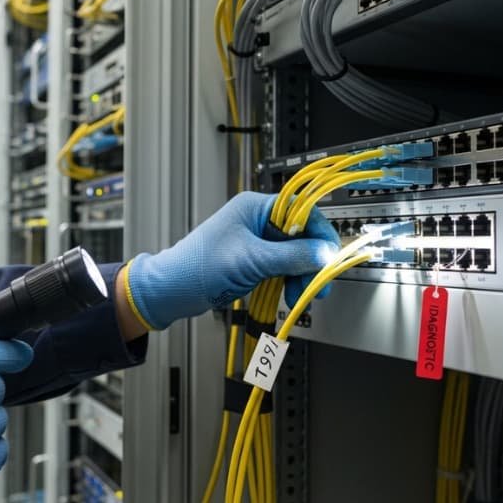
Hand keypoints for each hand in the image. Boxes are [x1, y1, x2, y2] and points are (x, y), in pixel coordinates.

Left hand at [121, 191, 339, 329]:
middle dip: (311, 261)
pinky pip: (282, 268)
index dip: (320, 233)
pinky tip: (289, 294)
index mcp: (255, 207)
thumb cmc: (198, 266)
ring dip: (301, 275)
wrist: (172, 291)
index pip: (302, 210)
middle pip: (300, 235)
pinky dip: (289, 281)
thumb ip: (292, 256)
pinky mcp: (253, 261)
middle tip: (319, 285)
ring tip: (300, 295)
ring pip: (293, 255)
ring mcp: (255, 242)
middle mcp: (257, 220)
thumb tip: (324, 253)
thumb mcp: (252, 260)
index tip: (330, 256)